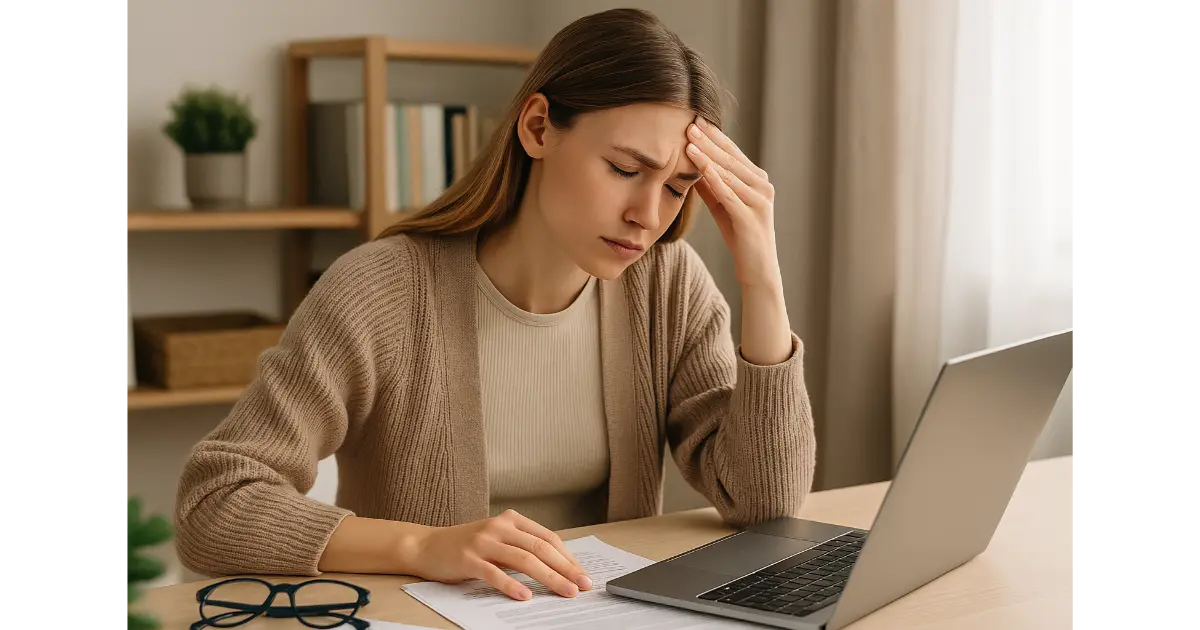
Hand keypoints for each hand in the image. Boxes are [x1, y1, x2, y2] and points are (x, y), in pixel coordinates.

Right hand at [408, 509, 591, 599]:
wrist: (426, 546)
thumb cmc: (467, 547)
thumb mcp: (498, 540)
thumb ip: (522, 548)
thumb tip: (559, 569)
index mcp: (511, 519)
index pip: (548, 538)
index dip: (568, 558)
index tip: (583, 575)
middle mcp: (499, 526)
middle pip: (541, 548)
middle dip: (566, 569)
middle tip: (582, 586)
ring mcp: (483, 541)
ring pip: (523, 559)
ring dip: (548, 578)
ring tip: (565, 592)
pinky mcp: (468, 558)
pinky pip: (494, 573)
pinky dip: (512, 585)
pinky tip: (525, 597)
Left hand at [686, 116, 781, 289]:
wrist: (757, 269)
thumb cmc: (739, 235)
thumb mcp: (722, 205)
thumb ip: (710, 184)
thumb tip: (690, 162)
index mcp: (756, 180)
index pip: (732, 152)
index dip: (714, 136)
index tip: (695, 120)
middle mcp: (762, 185)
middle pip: (731, 158)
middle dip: (709, 140)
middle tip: (690, 122)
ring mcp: (759, 200)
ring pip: (730, 173)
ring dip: (709, 155)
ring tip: (690, 141)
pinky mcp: (751, 217)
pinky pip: (730, 194)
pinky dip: (715, 179)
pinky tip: (701, 167)